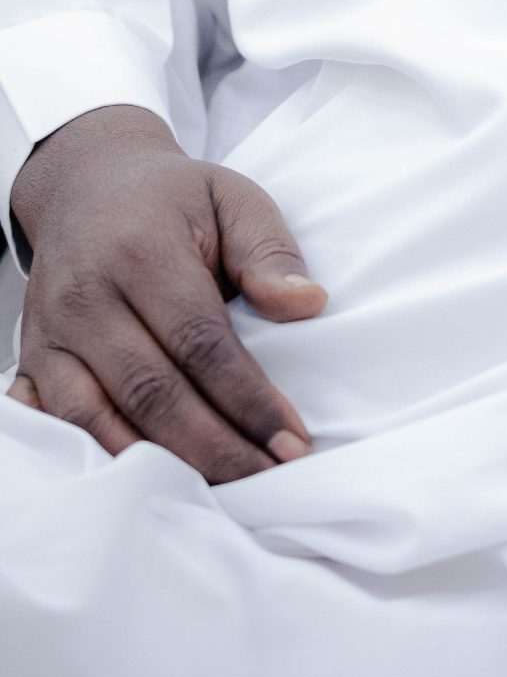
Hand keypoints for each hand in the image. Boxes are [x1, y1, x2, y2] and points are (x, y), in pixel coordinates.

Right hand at [6, 102, 325, 482]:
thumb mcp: (231, 197)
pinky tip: (143, 487)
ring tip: (220, 492)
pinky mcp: (29, 361)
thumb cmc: (172, 198)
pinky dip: (96, 460)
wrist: (87, 184)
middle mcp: (87, 300)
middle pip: (152, 393)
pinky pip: (54, 425)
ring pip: (99, 420)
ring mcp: (50, 336)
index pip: (200, 343)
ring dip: (160, 466)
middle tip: (268, 479)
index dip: (247, 399)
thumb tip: (307, 305)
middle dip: (215, 448)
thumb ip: (269, 249)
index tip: (292, 441)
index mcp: (143, 254)